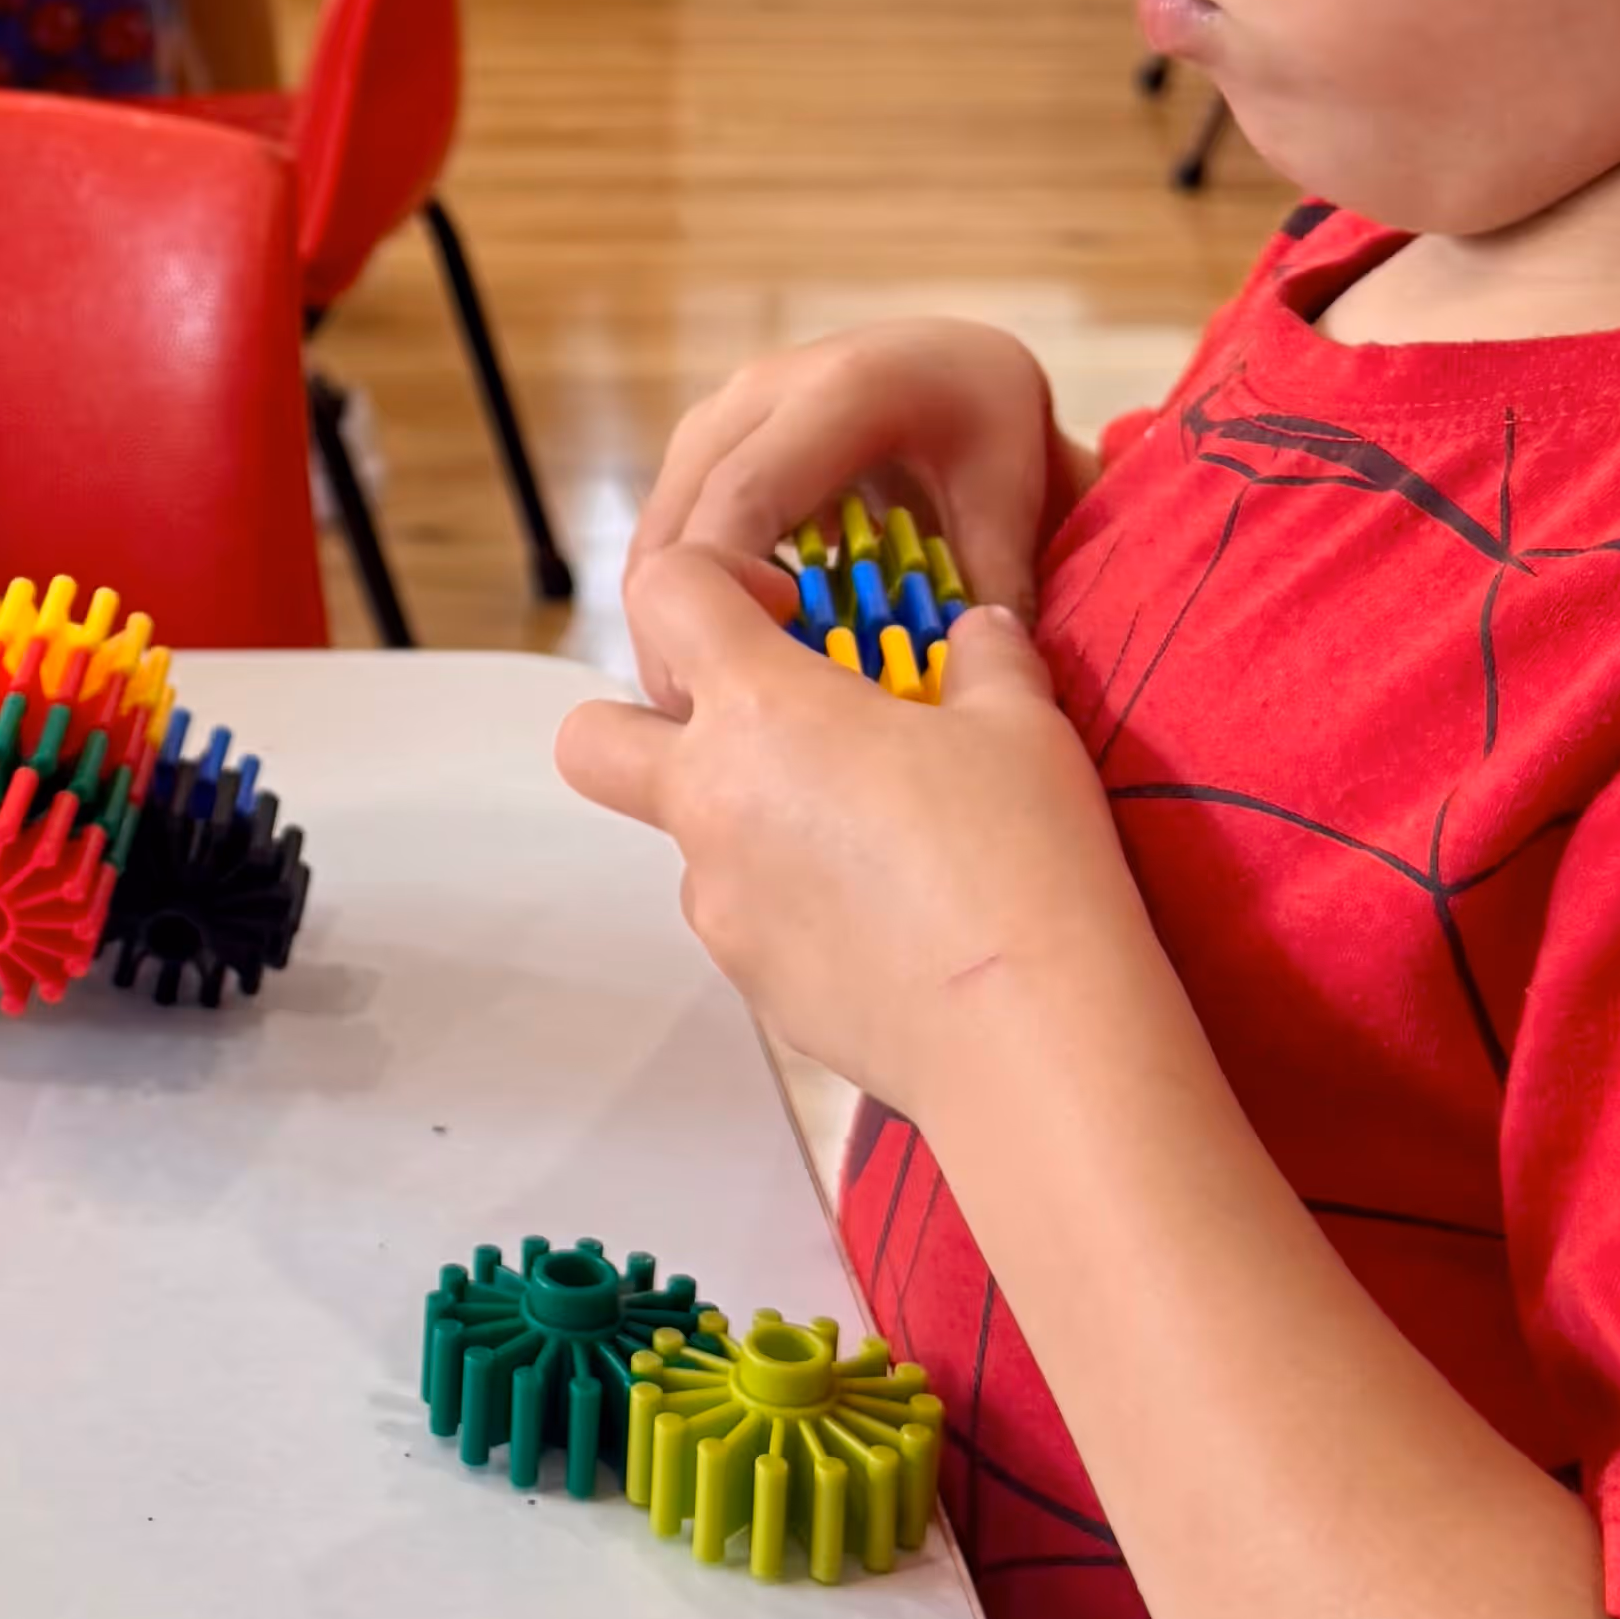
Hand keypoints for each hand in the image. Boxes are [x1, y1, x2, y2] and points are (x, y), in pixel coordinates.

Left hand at [558, 549, 1161, 1112]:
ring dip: (748, 821)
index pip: (665, 592)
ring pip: (685, 838)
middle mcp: (708, 801)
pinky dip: (790, 903)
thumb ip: (985, 657)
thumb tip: (979, 634)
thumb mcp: (1022, 724)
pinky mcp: (750, 983)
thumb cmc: (1022, 860)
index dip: (711, 580)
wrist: (1029, 1038)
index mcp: (760, 709)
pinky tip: (887, 920)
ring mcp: (718, 902)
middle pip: (591, 740)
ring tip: (872, 839)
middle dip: (643, 720)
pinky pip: (744, 918)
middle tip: (759, 728)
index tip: (786, 611)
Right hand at [627, 319, 1078, 712]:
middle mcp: (759, 392)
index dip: (733, 583)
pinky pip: (667, 532)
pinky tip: (727, 658)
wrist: (953, 363)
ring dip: (670, 621)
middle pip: (679, 521)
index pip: (747, 495)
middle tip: (714, 722)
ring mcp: (718, 414)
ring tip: (719, 704)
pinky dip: (681, 600)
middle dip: (680, 627)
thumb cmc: (988, 423)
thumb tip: (970, 696)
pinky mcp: (701, 444)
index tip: (764, 663)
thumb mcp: (1011, 495)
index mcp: (840, 391)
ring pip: (657, 534)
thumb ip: (994, 586)